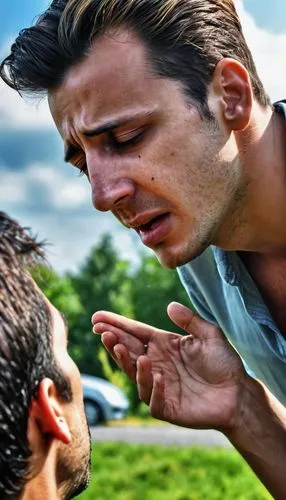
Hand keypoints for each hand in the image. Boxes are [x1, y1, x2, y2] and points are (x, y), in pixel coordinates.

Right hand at [92, 303, 246, 430]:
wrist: (239, 394)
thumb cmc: (224, 363)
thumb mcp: (210, 335)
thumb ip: (191, 321)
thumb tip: (170, 306)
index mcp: (163, 345)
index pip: (135, 333)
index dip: (116, 324)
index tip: (97, 317)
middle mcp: (156, 364)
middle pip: (129, 351)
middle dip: (114, 341)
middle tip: (103, 332)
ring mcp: (159, 386)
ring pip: (135, 375)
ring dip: (127, 362)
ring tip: (122, 347)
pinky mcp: (166, 407)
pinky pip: (153, 399)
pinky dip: (151, 387)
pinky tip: (156, 374)